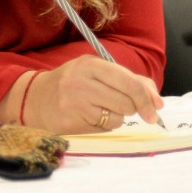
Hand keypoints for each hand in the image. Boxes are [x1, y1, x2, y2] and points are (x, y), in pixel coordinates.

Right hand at [24, 55, 164, 132]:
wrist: (34, 98)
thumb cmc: (73, 84)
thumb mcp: (98, 73)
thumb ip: (130, 81)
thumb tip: (157, 102)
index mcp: (90, 64)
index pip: (129, 82)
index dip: (146, 98)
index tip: (156, 109)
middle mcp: (81, 81)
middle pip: (127, 102)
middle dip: (131, 108)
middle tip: (123, 108)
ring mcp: (74, 101)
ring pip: (118, 117)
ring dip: (116, 117)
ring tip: (99, 109)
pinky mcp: (71, 120)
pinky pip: (104, 128)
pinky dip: (103, 125)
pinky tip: (88, 116)